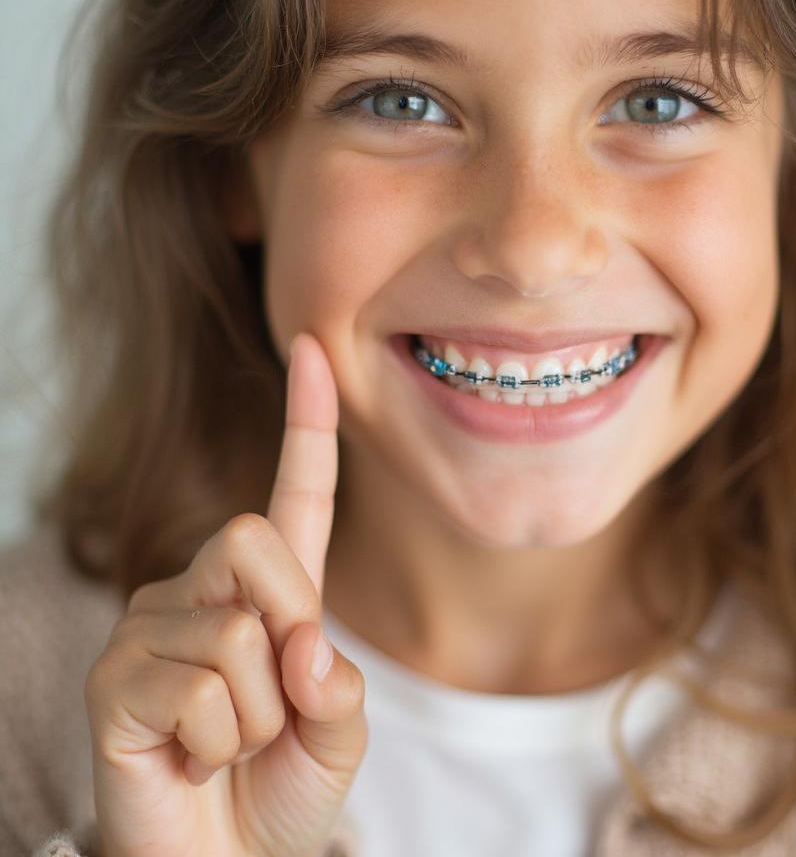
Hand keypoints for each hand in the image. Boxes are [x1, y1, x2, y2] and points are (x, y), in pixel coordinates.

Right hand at [84, 332, 366, 856]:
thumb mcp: (338, 731)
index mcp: (269, 589)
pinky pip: (198, 687)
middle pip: (256, 539)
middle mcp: (202, 589)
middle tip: (278, 700)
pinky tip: (192, 757)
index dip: (307, 420)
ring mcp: (149, 627)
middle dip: (290, 627)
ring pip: (237, 632)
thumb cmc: (281, 791)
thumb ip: (336, 681)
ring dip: (258, 712)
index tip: (308, 348)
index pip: (294, 492)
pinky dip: (218, 739)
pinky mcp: (114, 678)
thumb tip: (299, 641)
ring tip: (230, 743)